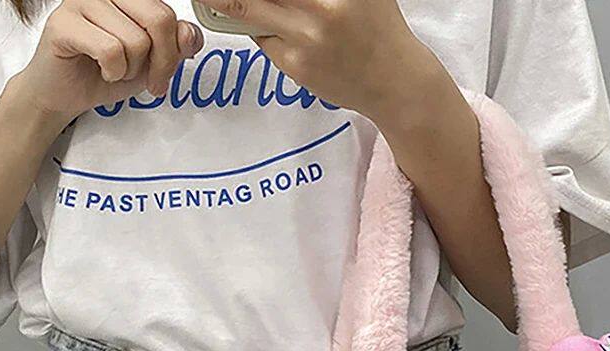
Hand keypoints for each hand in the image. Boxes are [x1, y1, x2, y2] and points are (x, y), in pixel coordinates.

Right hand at [11, 0, 204, 126]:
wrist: (66, 93)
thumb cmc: (106, 72)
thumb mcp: (153, 64)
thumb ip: (175, 48)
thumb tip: (189, 35)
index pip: (170, 15)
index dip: (175, 52)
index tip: (163, 73)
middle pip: (159, 21)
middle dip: (160, 63)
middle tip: (148, 81)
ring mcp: (82, 1)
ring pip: (136, 40)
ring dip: (131, 69)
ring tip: (115, 70)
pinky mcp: (63, 22)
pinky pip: (111, 51)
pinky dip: (113, 71)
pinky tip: (101, 69)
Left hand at [198, 0, 434, 124]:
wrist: (396, 83)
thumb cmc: (377, 26)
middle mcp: (320, 6)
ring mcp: (306, 37)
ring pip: (247, 9)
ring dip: (228, 2)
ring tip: (214, 0)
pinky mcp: (297, 65)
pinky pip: (264, 39)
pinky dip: (263, 29)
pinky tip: (283, 30)